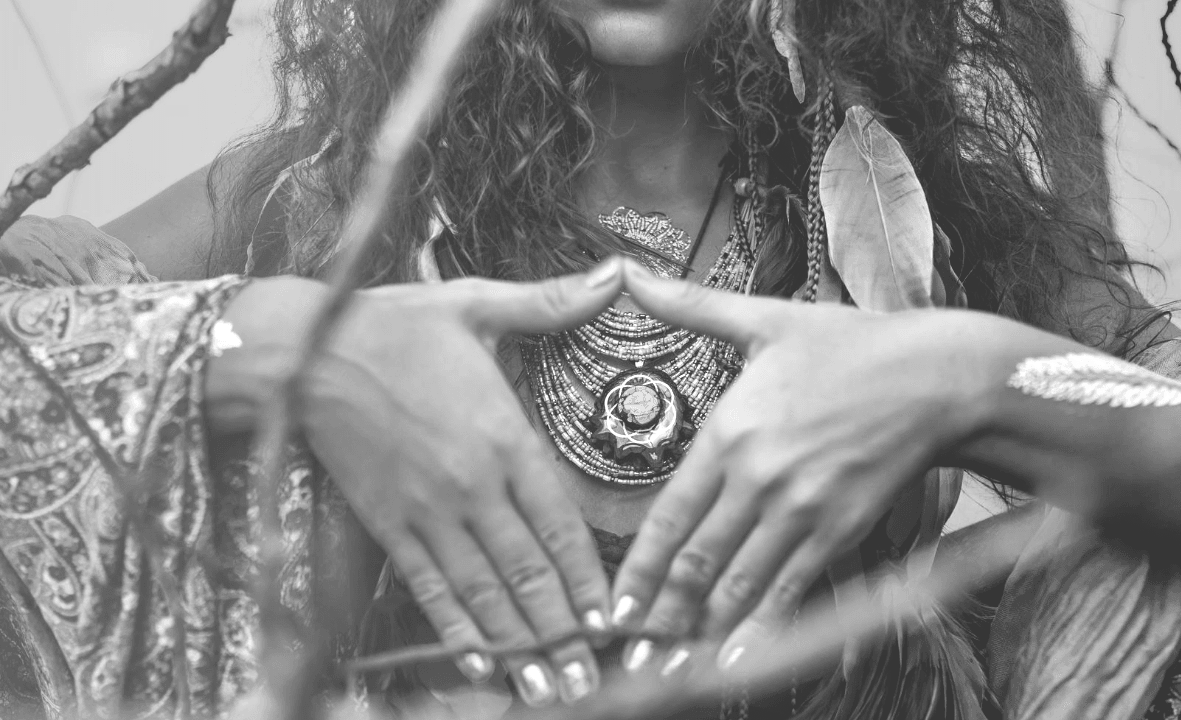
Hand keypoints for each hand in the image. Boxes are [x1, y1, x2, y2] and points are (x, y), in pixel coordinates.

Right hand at [215, 260, 623, 705]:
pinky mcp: (387, 525)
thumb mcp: (477, 304)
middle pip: (529, 574)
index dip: (590, 578)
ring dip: (518, 646)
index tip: (613, 619)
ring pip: (484, 593)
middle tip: (589, 679)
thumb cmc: (395, 327)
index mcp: (504, 436)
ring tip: (547, 691)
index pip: (560, 523)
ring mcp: (427, 512)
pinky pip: (427, 587)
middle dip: (563, 632)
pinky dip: (454, 629)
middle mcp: (472, 486)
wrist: (304, 351)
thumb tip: (617, 274)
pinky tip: (479, 662)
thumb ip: (551, 302)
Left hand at [609, 261, 992, 670]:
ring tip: (671, 672)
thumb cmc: (849, 345)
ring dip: (702, 634)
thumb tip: (626, 272)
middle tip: (630, 657)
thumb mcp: (765, 319)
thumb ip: (689, 307)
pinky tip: (740, 659)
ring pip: (739, 584)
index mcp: (730, 430)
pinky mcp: (842, 529)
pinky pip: (794, 589)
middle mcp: (758, 476)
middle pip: (696, 562)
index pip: (669, 514)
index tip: (613, 609)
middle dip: (659, 616)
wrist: (937, 374)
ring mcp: (802, 509)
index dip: (637, 569)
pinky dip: (765, 628)